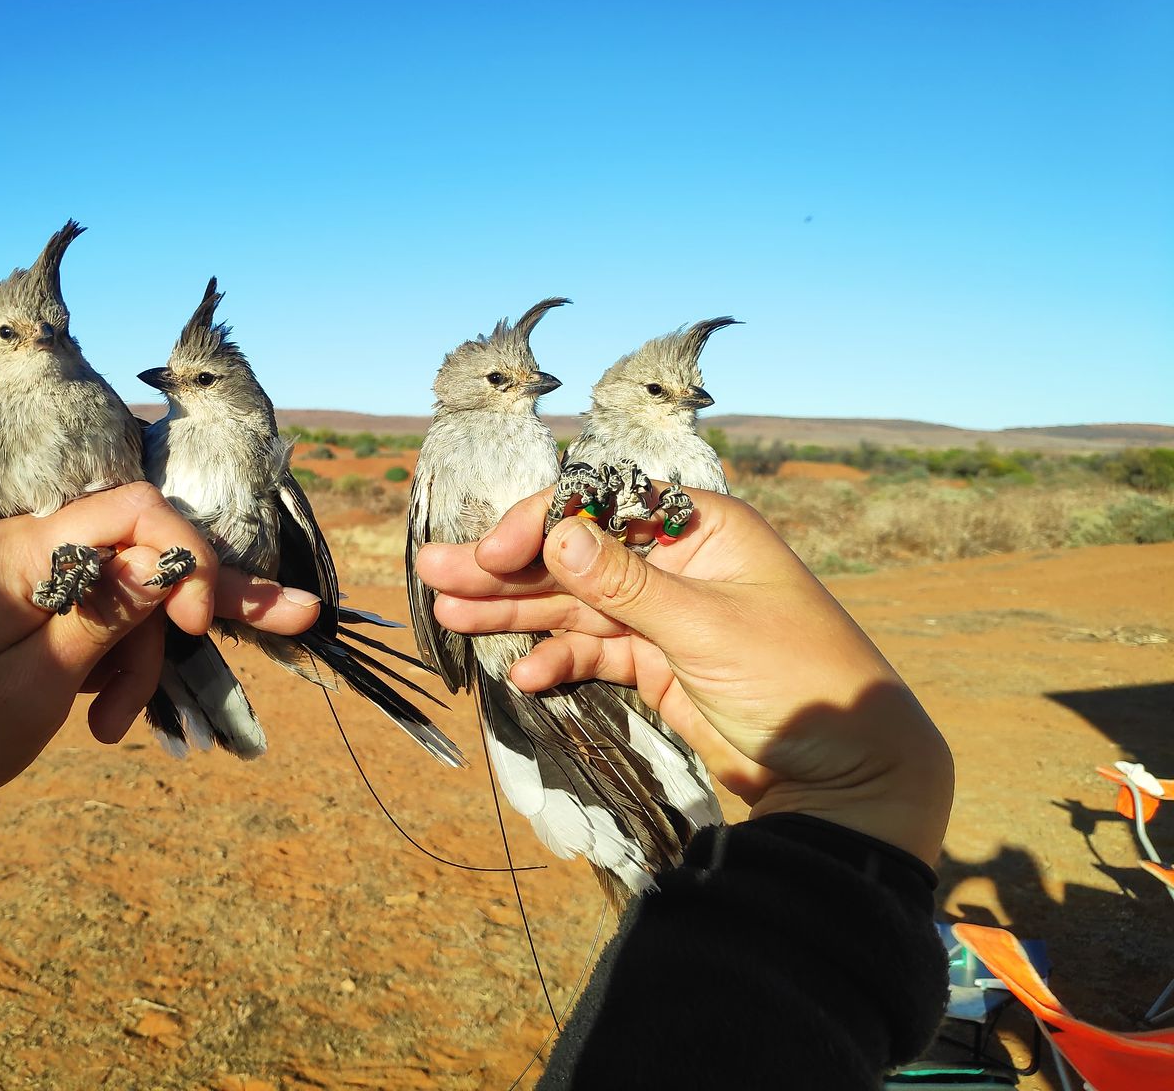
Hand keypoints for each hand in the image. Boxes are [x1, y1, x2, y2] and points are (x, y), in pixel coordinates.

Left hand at [0, 482, 320, 844]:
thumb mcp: (32, 686)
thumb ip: (102, 617)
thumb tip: (170, 559)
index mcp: (19, 549)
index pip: (133, 509)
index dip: (186, 557)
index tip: (196, 628)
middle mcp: (28, 539)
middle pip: (142, 549)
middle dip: (191, 606)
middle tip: (293, 622)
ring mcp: (33, 565)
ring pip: (129, 590)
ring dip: (138, 659)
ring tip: (108, 727)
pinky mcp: (37, 592)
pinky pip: (105, 609)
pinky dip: (115, 659)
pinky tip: (102, 713)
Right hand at [415, 487, 952, 864]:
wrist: (850, 774)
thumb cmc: (798, 680)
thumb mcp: (706, 627)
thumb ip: (624, 585)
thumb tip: (556, 535)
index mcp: (700, 529)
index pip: (601, 508)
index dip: (540, 527)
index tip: (489, 554)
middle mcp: (677, 563)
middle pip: (577, 557)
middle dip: (507, 569)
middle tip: (433, 574)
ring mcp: (666, 616)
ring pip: (576, 606)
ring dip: (516, 613)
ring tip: (449, 614)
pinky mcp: (659, 666)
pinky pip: (595, 653)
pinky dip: (559, 661)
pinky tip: (523, 675)